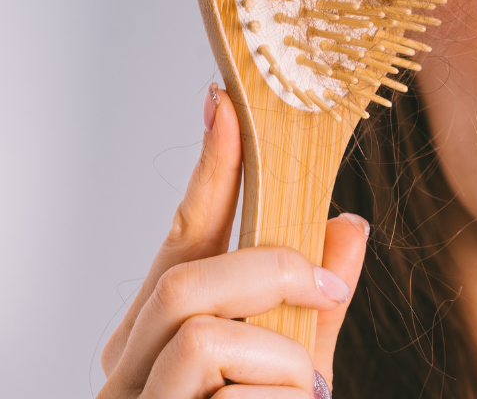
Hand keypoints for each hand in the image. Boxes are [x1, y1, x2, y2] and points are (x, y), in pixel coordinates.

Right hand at [98, 85, 368, 398]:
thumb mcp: (299, 373)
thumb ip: (317, 310)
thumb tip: (349, 225)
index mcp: (158, 344)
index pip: (181, 241)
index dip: (209, 171)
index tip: (228, 106)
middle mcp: (128, 373)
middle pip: (183, 276)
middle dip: (268, 268)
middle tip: (326, 291)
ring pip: (198, 328)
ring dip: (276, 349)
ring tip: (305, 388)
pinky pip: (222, 387)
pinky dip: (275, 395)